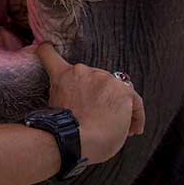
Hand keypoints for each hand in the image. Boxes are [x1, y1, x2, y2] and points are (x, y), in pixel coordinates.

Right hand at [37, 43, 144, 164]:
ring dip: (118, 106)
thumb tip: (82, 104)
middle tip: (102, 118)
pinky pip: (135, 101)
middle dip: (100, 96)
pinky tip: (136, 128)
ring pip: (117, 89)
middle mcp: (83, 71)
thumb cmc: (64, 132)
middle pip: (96, 78)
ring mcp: (104, 78)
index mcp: (62, 75)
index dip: (48, 51)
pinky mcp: (123, 91)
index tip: (46, 46)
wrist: (75, 138)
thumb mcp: (56, 108)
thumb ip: (67, 96)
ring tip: (120, 130)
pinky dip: (137, 115)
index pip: (50, 55)